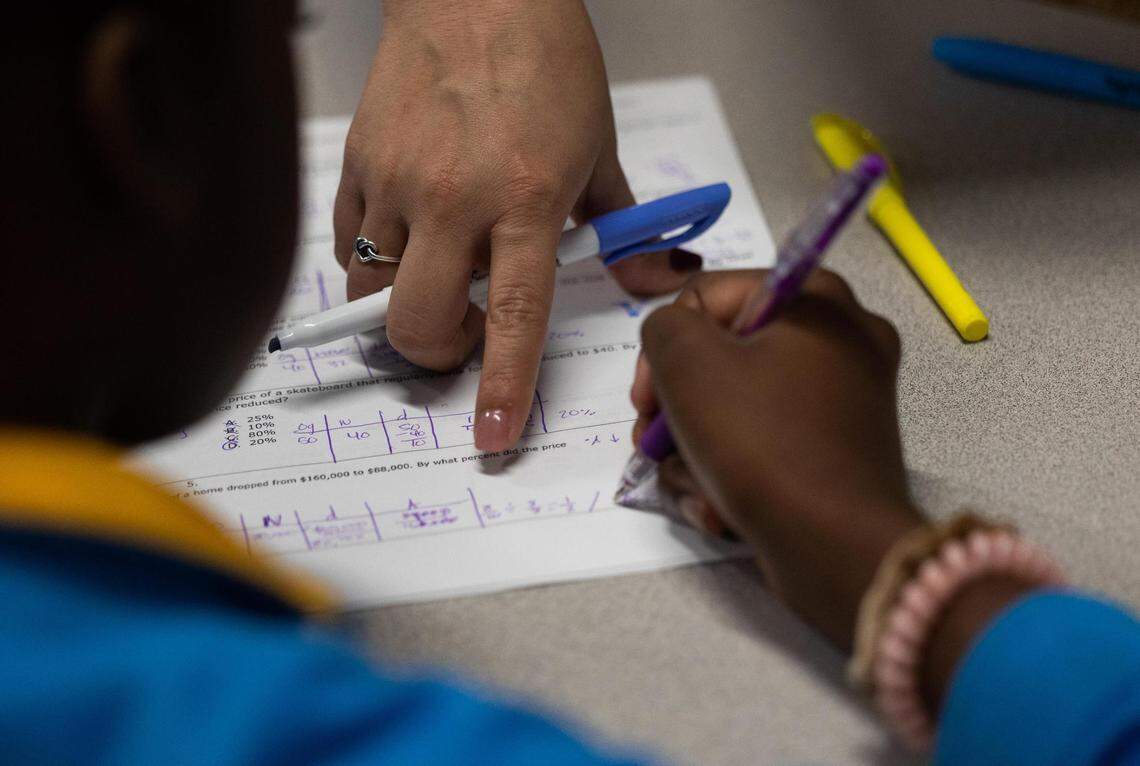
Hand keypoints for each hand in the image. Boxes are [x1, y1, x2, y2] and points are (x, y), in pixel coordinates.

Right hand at [335, 0, 699, 451]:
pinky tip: (406, 238)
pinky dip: (372, 262)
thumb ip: (622, 225)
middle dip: (438, 354)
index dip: (503, 386)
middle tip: (463, 337)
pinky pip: (347, 244)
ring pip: (372, 292)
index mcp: (525, 199)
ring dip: (403, 309)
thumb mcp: (597, 146)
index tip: (493, 434)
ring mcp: (397, 182)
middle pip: (419, 323)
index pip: (515, 317)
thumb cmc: (544, 61)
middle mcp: (454, 198)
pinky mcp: (357, 162)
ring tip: (436, 278)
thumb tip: (653, 280)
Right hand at [631, 270, 921, 648]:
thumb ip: (663, 326)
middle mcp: (843, 340)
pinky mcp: (840, 451)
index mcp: (818, 299)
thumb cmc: (762, 444)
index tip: (645, 400)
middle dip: (677, 404)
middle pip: (724, 353)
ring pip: (740, 404)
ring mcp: (847, 399)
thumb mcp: (688, 364)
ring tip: (690, 484)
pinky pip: (770, 441)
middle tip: (653, 444)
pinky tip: (717, 504)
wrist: (835, 547)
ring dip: (698, 446)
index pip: (710, 295)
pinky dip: (735, 470)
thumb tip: (675, 340)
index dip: (664, 346)